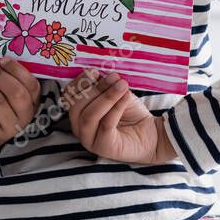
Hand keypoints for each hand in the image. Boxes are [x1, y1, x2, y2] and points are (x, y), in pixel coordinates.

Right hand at [61, 69, 176, 164]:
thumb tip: (104, 74)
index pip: (68, 96)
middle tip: (114, 78)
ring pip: (89, 116)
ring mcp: (90, 140)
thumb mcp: (116, 94)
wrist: (150, 133)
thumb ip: (106, 85)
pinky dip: (116, 107)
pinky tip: (126, 97)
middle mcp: (79, 128)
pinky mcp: (103, 147)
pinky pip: (106, 124)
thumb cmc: (131, 113)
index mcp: (79, 113)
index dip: (80, 82)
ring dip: (106, 97)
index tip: (95, 71)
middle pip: (76, 106)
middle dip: (95, 88)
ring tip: (122, 85)